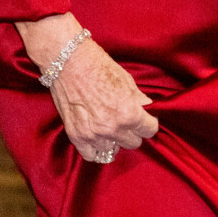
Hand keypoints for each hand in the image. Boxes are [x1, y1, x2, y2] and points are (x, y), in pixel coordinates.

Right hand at [15, 13, 158, 161]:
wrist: (68, 61)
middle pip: (133, 143)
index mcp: (128, 113)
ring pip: (113, 150)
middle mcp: (112, 128)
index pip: (149, 130)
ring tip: (109, 125)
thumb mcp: (126, 80)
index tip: (144, 119)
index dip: (148, 123)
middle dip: (132, 131)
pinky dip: (96, 148)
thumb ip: (138, 99)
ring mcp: (93, 135)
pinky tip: (98, 137)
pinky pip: (92, 155)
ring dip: (114, 139)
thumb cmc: (98, 66)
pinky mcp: (76, 136)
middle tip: (126, 120)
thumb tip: (148, 109)